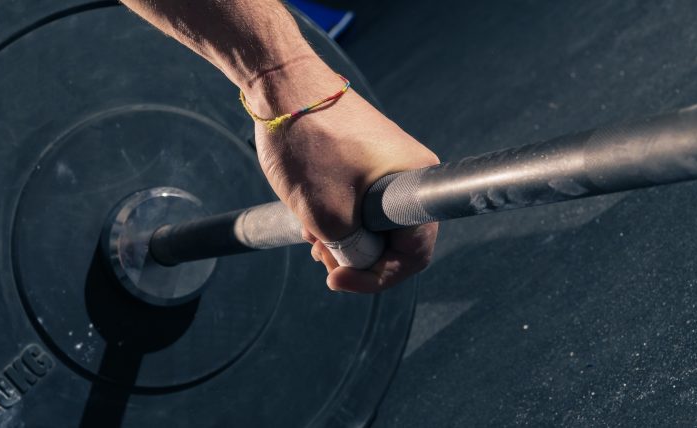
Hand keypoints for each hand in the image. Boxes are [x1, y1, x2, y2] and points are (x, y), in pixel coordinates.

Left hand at [245, 57, 438, 292]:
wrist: (282, 85)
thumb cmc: (308, 142)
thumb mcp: (327, 214)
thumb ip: (350, 251)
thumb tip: (357, 262)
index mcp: (414, 186)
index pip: (414, 254)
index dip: (378, 277)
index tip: (338, 279)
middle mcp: (410, 174)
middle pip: (392, 241)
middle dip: (354, 257)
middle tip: (319, 256)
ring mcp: (387, 165)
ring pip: (371, 223)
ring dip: (341, 238)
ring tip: (309, 234)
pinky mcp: (364, 159)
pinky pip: (358, 202)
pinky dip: (336, 216)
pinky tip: (309, 216)